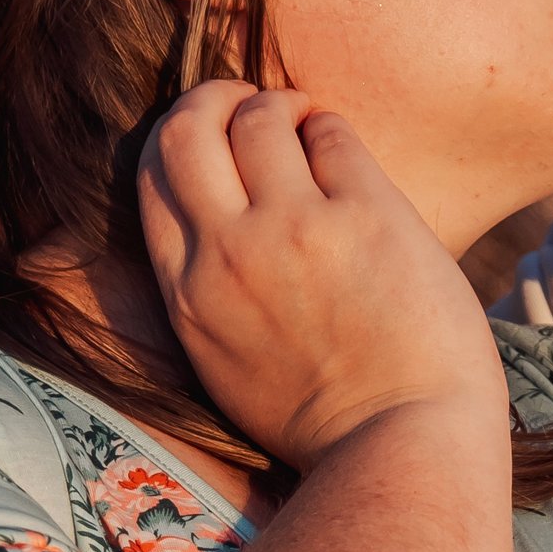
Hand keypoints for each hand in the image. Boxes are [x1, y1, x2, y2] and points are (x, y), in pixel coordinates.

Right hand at [140, 81, 506, 473]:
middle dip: (213, 100)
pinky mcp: (365, 216)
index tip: (212, 139)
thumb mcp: (227, 368)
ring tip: (308, 127)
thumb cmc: (325, 425)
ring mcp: (295, 230)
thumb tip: (218, 225)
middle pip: (186, 129)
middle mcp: (228, 254)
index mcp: (188, 297)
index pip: (151, 178)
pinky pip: (332, 134)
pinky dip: (331, 129)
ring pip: (259, 117)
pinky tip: (345, 153)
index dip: (178, 140)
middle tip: (250, 106)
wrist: (400, 452)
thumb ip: (209, 296)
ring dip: (281, 108)